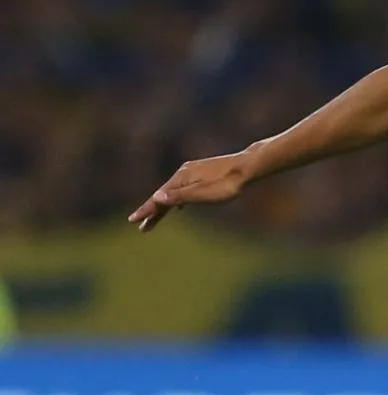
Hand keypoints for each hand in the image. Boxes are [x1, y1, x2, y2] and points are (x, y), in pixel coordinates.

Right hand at [128, 151, 253, 231]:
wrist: (248, 166)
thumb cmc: (228, 183)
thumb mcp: (203, 193)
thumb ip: (180, 196)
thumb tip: (157, 198)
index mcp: (181, 178)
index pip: (158, 198)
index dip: (146, 210)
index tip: (132, 221)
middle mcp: (183, 173)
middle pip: (164, 196)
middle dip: (153, 212)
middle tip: (142, 228)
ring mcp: (193, 172)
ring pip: (174, 192)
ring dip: (164, 207)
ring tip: (156, 219)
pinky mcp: (203, 173)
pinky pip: (183, 189)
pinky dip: (177, 200)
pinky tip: (180, 206)